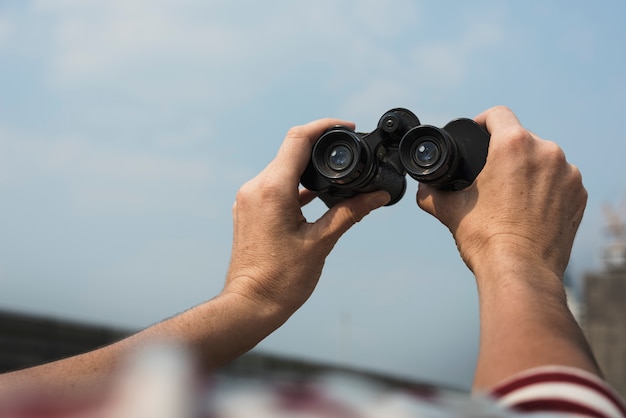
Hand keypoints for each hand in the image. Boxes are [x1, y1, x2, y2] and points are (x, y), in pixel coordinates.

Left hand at [223, 118, 390, 314]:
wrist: (250, 304)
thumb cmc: (281, 279)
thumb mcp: (321, 242)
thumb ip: (350, 213)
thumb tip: (378, 196)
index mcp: (272, 189)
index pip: (298, 139)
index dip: (325, 127)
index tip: (347, 128)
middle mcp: (255, 187)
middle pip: (290, 151)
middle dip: (319, 147)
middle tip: (346, 151)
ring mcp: (248, 198)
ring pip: (282, 169)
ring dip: (307, 168)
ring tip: (335, 178)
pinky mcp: (248, 209)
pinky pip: (274, 186)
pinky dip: (295, 186)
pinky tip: (314, 197)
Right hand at [417, 106, 586, 279]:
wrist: (520, 272)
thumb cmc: (487, 239)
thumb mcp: (449, 211)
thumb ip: (431, 193)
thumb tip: (424, 189)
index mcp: (513, 146)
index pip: (498, 114)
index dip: (482, 122)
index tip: (477, 135)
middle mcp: (547, 152)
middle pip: (521, 138)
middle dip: (505, 152)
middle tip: (491, 176)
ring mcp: (568, 174)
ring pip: (543, 159)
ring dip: (528, 169)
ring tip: (512, 195)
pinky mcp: (579, 194)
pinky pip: (560, 180)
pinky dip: (546, 188)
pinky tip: (531, 208)